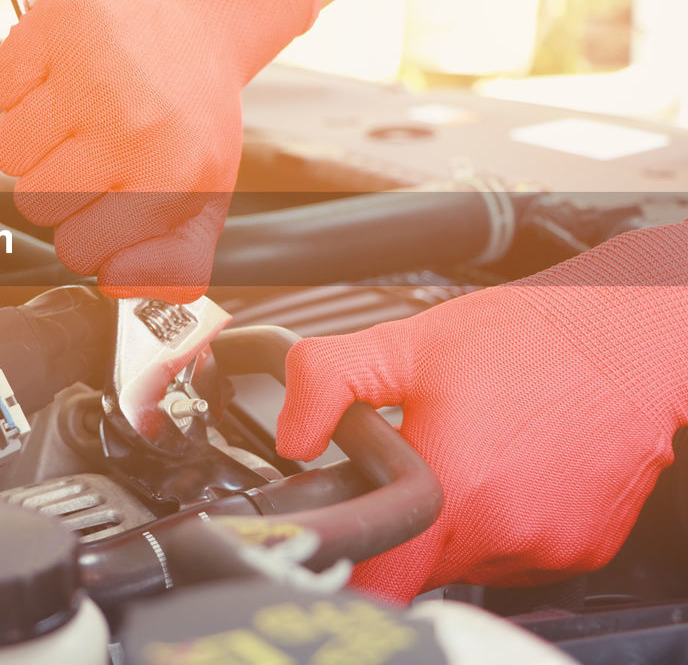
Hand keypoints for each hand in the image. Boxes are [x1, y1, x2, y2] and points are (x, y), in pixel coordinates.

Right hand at [0, 0, 318, 302]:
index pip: (77, 249)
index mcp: (170, 173)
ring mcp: (90, 69)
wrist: (203, 12)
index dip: (83, 231)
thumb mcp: (206, 192)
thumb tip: (116, 285)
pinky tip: (61, 72)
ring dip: (32, 136)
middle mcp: (131, 122)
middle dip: (54, 182)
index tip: (102, 202)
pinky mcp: (56, 22)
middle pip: (32, 202)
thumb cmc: (193, 106)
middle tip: (90, 149)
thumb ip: (174, 262)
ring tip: (75, 110)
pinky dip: (19, 84)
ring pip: (6, 151)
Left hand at [277, 223, 687, 602]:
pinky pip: (521, 554)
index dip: (355, 561)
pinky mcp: (582, 550)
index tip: (352, 532)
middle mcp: (502, 535)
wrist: (627, 340)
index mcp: (451, 496)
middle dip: (407, 524)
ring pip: (470, 562)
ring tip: (473, 454)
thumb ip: (327, 383)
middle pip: (420, 568)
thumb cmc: (523, 340)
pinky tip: (512, 468)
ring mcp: (547, 548)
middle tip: (421, 461)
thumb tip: (294, 436)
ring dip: (458, 523)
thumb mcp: (402, 345)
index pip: (380, 582)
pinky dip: (506, 521)